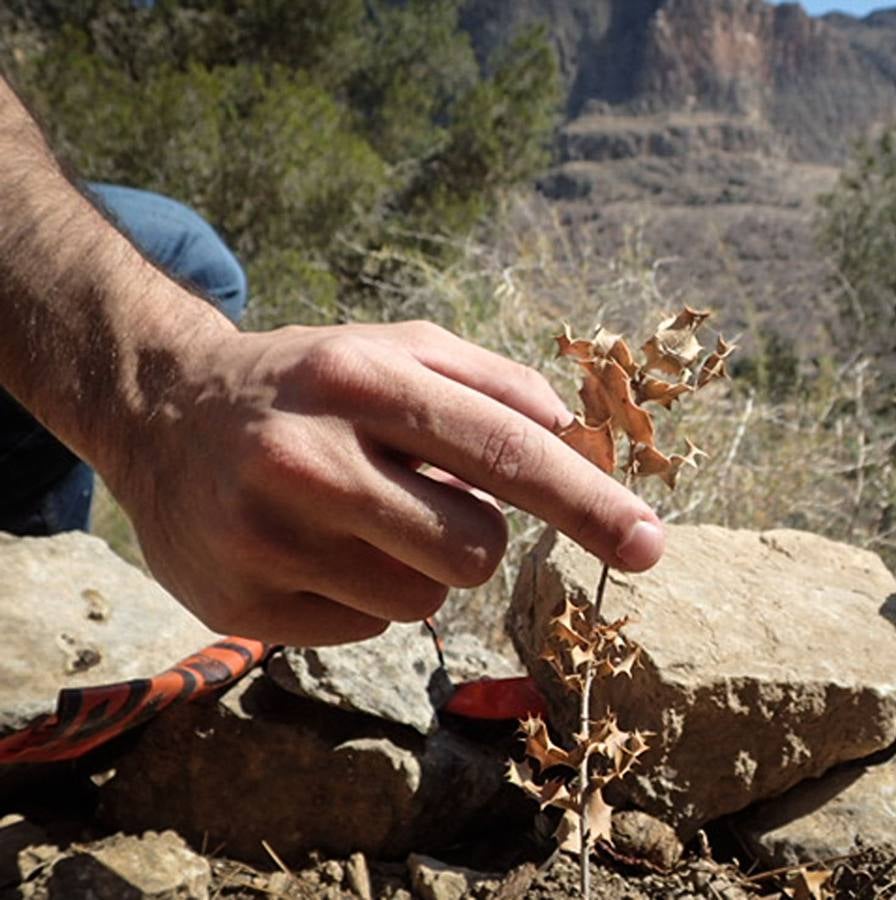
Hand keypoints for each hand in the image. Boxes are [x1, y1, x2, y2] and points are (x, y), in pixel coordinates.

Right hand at [110, 320, 664, 644]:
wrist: (164, 412)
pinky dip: (366, 593)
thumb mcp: (395, 348)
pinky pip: (369, 627)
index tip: (650, 543)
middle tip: (424, 498)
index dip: (586, 501)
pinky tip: (316, 547)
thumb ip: (493, 382)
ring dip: (419, 565)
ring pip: (426, 599)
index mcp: (362, 378)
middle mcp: (310, 455)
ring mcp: (268, 535)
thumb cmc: (312, 381)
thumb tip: (577, 437)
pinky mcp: (243, 601)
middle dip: (474, 534)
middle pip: (474, 547)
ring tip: (360, 516)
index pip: (501, 449)